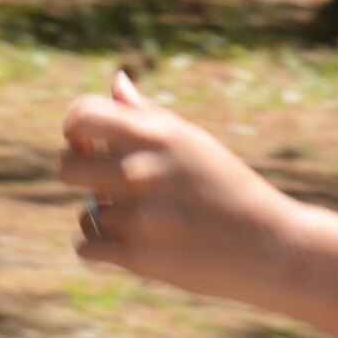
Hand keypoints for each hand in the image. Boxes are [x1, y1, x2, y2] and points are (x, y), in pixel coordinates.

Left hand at [59, 69, 303, 303]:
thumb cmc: (228, 187)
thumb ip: (145, 114)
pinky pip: (86, 246)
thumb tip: (116, 81)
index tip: (89, 142)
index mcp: (156, 134)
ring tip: (143, 220)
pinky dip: (101, 248)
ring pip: (85, 211)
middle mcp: (141, 169)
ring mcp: (138, 214)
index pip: (80, 115)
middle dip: (80, 175)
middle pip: (67, 166)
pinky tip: (133, 242)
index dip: (75, 129)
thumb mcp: (192, 142)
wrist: (270, 244)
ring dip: (105, 217)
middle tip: (107, 184)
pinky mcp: (138, 256)